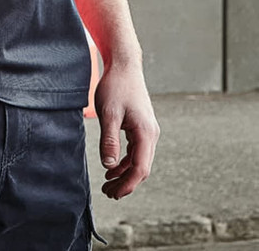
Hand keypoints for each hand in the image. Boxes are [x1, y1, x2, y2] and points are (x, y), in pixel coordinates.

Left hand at [94, 63, 159, 199]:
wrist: (124, 65)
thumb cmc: (116, 86)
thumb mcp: (108, 113)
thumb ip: (109, 140)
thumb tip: (109, 165)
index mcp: (146, 133)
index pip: (140, 168)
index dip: (127, 184)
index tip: (112, 193)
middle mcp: (151, 134)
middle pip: (141, 168)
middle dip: (126, 183)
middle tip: (107, 193)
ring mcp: (147, 130)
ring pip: (139, 160)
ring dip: (124, 174)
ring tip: (108, 184)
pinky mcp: (141, 126)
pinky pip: (136, 151)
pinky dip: (125, 161)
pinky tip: (112, 166)